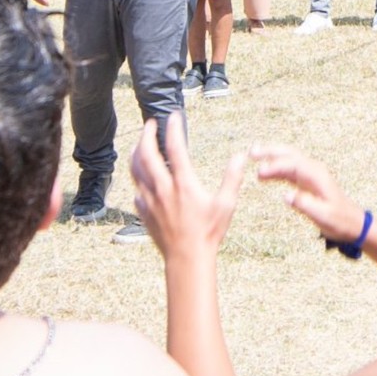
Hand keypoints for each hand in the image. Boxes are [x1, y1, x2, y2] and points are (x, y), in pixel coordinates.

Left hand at [130, 114, 237, 255]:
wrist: (187, 259)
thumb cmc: (209, 232)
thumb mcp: (226, 204)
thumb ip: (232, 178)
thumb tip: (241, 156)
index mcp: (183, 183)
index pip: (175, 147)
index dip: (173, 128)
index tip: (174, 116)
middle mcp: (163, 188)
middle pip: (146, 154)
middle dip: (146, 135)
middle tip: (150, 124)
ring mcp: (150, 200)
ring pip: (135, 170)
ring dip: (136, 153)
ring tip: (140, 144)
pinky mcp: (144, 212)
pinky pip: (136, 190)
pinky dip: (137, 179)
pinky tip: (142, 178)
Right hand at [247, 148, 363, 244]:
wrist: (353, 223)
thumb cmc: (340, 221)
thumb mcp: (324, 216)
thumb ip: (305, 205)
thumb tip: (286, 196)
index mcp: (318, 176)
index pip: (293, 164)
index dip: (275, 166)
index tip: (259, 173)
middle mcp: (314, 170)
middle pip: (289, 154)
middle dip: (270, 151)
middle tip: (251, 152)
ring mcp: (310, 174)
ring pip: (288, 160)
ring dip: (270, 157)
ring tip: (252, 156)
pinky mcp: (306, 181)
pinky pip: (288, 171)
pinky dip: (275, 169)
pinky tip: (263, 174)